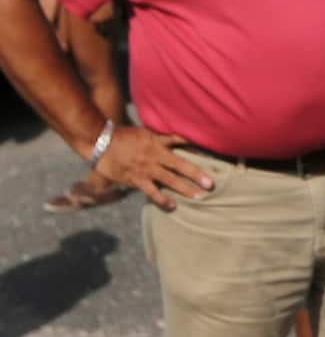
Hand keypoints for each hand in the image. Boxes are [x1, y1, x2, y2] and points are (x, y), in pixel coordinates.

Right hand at [96, 124, 213, 210]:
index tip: (213, 150)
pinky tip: (173, 205)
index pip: (180, 140)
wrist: (101, 143)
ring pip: (169, 180)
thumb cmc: (124, 137)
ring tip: (199, 196)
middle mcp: (155, 155)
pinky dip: (162, 199)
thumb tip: (180, 136)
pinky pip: (152, 191)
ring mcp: (146, 168)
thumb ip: (162, 135)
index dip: (196, 144)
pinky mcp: (137, 179)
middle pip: (180, 165)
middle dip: (197, 174)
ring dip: (185, 189)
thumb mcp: (145, 131)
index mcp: (157, 140)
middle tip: (211, 183)